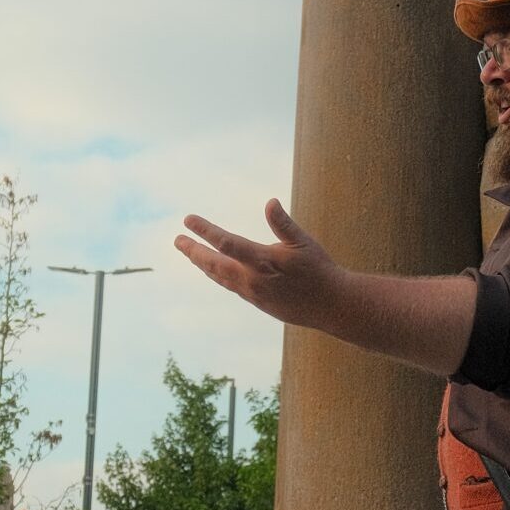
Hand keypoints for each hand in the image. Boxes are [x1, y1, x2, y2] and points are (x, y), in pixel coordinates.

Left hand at [175, 200, 346, 332]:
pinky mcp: (258, 302)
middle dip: (194, 251)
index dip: (205, 231)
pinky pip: (230, 286)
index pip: (227, 243)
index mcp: (263, 262)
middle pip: (214, 265)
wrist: (332, 307)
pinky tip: (212, 269)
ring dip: (202, 264)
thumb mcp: (304, 243)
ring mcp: (253, 294)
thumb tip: (269, 202)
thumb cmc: (320, 270)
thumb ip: (284, 224)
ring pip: (220, 277)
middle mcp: (253, 281)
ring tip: (189, 252)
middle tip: (177, 240)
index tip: (188, 219)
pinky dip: (217, 275)